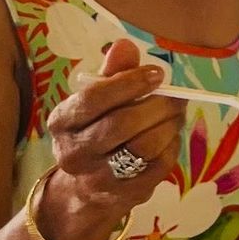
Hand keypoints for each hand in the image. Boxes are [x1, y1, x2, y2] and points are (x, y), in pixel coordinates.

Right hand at [39, 40, 181, 239]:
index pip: (94, 99)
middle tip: (176, 96)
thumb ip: (111, 74)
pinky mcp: (126, 194)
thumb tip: (125, 45)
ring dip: (169, 125)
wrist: (84, 189)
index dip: (130, 83)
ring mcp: (98, 178)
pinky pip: (159, 166)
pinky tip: (171, 135)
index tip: (157, 74)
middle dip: (157, 105)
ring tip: (176, 113)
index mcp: (62, 122)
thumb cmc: (94, 132)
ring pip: (144, 147)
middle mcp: (74, 153)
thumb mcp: (95, 102)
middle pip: (122, 125)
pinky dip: (172, 145)